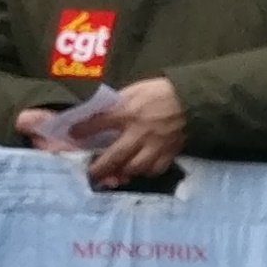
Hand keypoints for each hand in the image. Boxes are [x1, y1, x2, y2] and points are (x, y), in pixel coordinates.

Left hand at [27, 77, 188, 186]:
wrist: (194, 100)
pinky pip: (156, 168)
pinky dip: (146, 171)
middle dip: (99, 167)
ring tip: (115, 175)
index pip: (97, 123)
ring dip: (122, 172)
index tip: (72, 134)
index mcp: (127, 112)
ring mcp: (155, 145)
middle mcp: (138, 132)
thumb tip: (99, 113)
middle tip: (91, 173)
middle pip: (114, 156)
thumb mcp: (134, 90)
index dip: (82, 130)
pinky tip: (141, 169)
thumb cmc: (161, 92)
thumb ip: (117, 103)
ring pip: (135, 167)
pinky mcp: (170, 151)